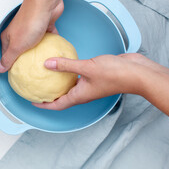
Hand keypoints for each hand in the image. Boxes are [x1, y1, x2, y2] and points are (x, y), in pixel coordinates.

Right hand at [0, 0, 63, 72]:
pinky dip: (50, 47)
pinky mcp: (44, 27)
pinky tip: (55, 55)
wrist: (45, 4)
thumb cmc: (29, 22)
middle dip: (26, 62)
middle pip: (21, 51)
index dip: (10, 66)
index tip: (16, 76)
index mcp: (8, 37)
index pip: (6, 56)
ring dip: (39, 54)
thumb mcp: (17, 46)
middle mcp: (19, 33)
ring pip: (35, 46)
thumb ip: (8, 58)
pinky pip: (48, 40)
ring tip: (44, 67)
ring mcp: (32, 30)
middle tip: (31, 74)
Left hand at [32, 53, 152, 109]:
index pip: (57, 105)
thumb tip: (47, 64)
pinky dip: (69, 72)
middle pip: (62, 97)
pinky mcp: (95, 76)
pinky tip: (65, 63)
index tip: (32, 102)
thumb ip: (66, 65)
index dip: (43, 105)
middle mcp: (83, 93)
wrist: (136, 73)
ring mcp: (90, 85)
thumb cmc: (115, 74)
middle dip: (48, 95)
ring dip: (58, 83)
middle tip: (36, 88)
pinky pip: (78, 76)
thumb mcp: (87, 67)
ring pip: (70, 87)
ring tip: (47, 76)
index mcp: (80, 96)